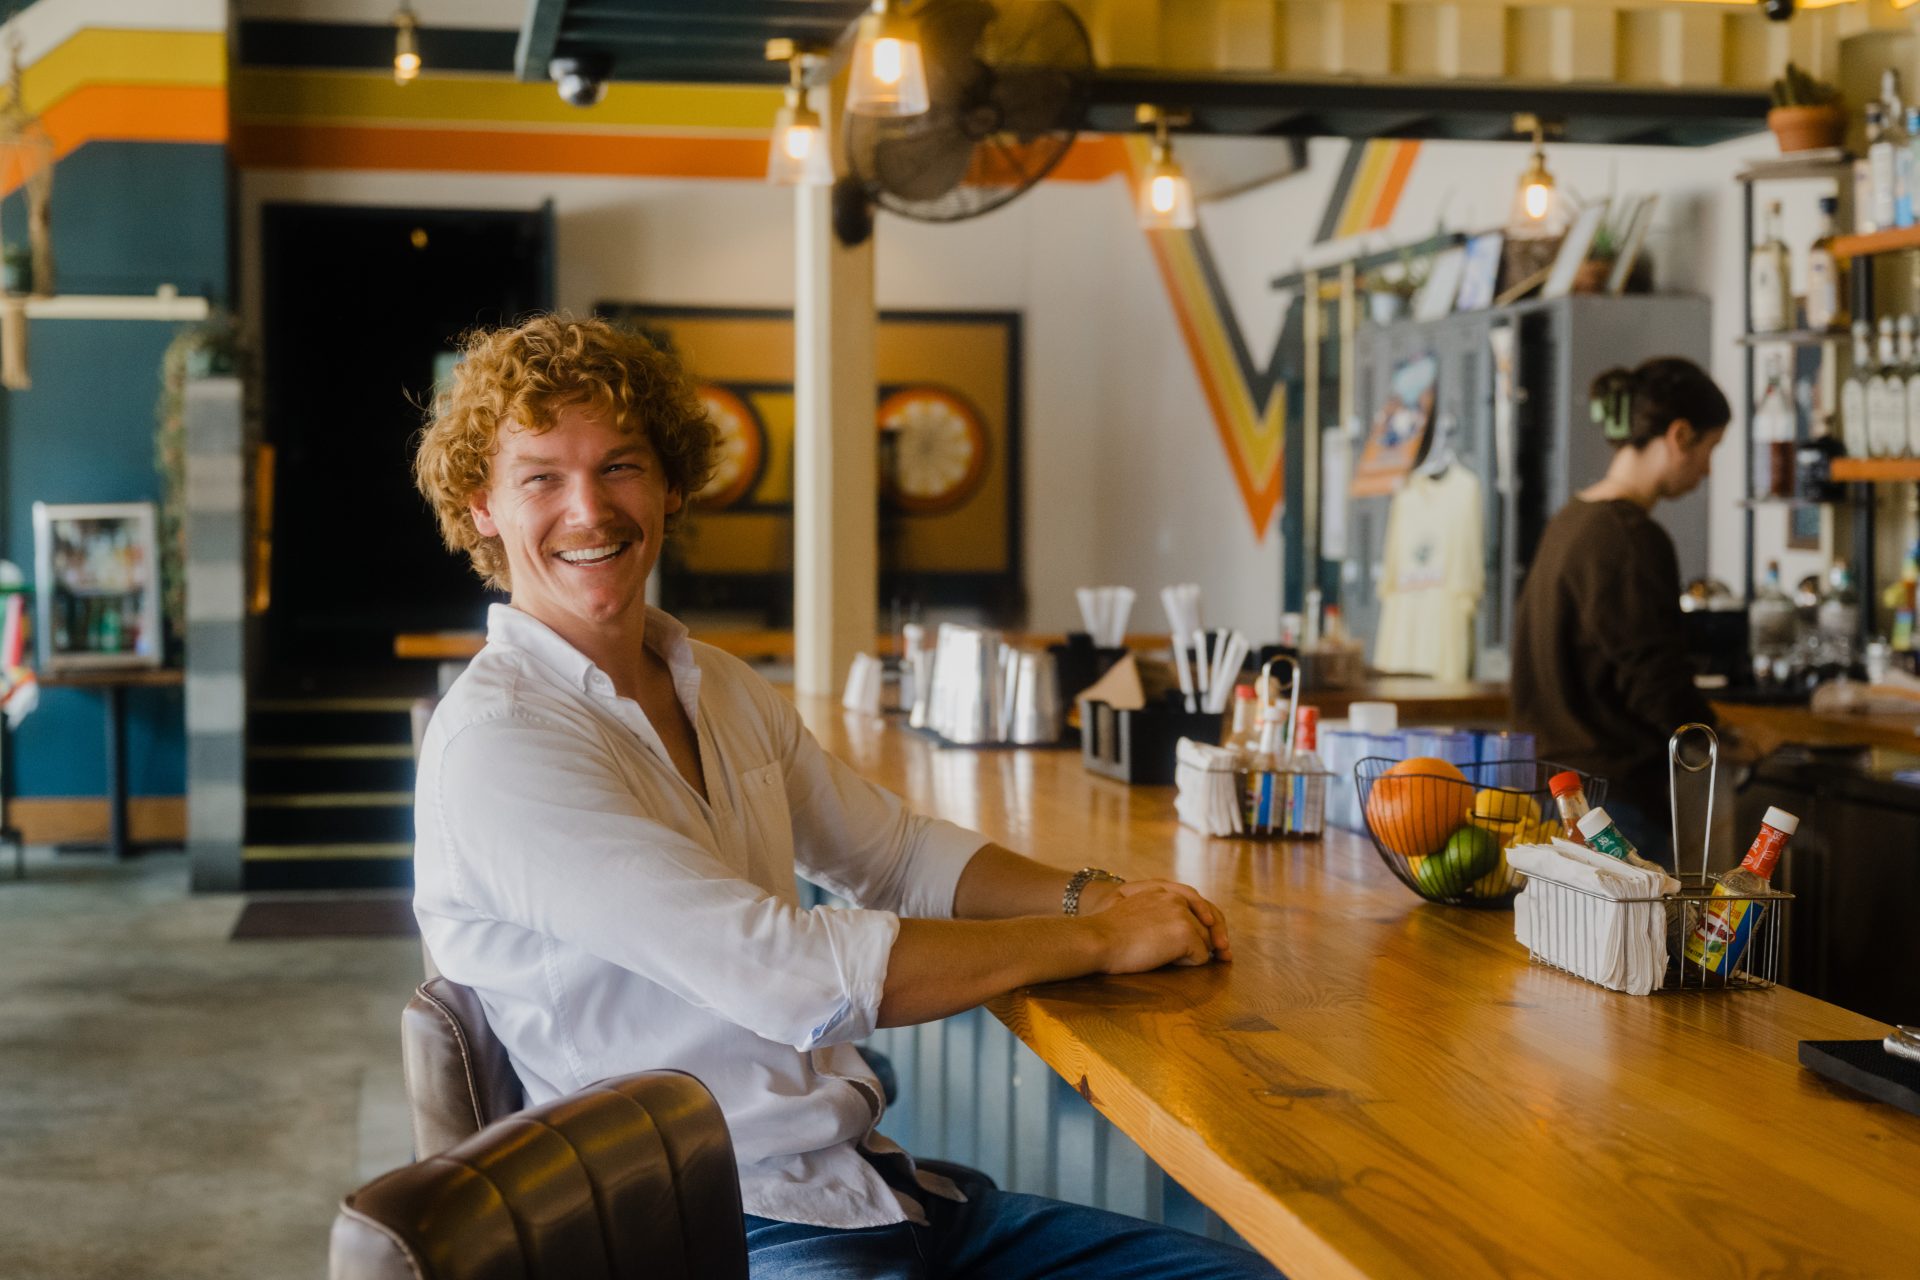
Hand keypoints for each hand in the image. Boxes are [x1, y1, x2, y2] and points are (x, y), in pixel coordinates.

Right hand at [1083, 883, 1228, 973]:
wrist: (1099, 939)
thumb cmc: (1111, 934)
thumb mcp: (1138, 912)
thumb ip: (1160, 914)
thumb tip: (1187, 931)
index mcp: (1165, 891)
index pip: (1202, 905)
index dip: (1214, 925)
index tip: (1221, 943)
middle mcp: (1176, 898)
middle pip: (1208, 926)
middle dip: (1211, 943)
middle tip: (1225, 957)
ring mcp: (1182, 915)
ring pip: (1206, 943)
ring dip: (1192, 954)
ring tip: (1164, 955)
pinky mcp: (1185, 932)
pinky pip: (1201, 957)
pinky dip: (1189, 963)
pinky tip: (1165, 959)